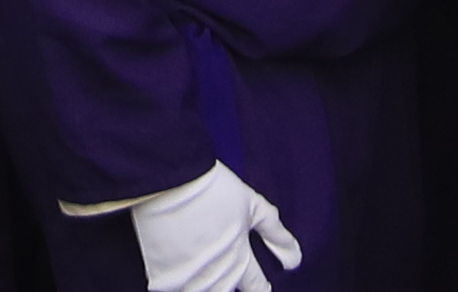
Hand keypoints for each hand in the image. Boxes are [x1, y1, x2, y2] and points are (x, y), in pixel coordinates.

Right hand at [126, 163, 301, 291]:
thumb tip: (295, 259)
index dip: (260, 287)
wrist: (169, 176)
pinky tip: (175, 265)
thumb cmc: (211, 187)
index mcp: (240, 257)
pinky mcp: (162, 277)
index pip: (258, 287)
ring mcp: (189, 278)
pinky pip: (172, 289)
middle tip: (218, 263)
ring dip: (201, 282)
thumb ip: (275, 233)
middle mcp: (217, 273)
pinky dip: (176, 281)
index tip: (259, 285)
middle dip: (226, 284)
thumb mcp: (252, 205)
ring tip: (197, 260)